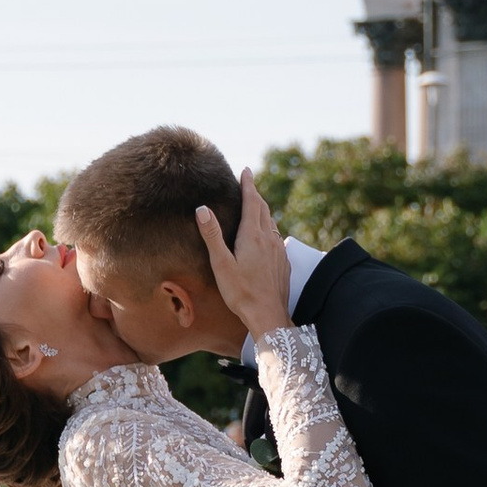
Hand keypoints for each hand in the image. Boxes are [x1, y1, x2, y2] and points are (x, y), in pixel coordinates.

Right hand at [195, 170, 291, 342]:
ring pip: (272, 223)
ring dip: (264, 211)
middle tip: (249, 184)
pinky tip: (267, 237)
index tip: (246, 171)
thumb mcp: (221, 264)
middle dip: (255, 195)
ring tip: (256, 206)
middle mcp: (269, 239)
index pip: (252, 202)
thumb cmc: (241, 293)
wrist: (269, 316)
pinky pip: (277, 238)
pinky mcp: (284, 263)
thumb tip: (202, 209)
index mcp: (253, 236)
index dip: (248, 185)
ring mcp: (279, 251)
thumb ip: (212, 235)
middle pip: (264, 209)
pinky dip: (270, 229)